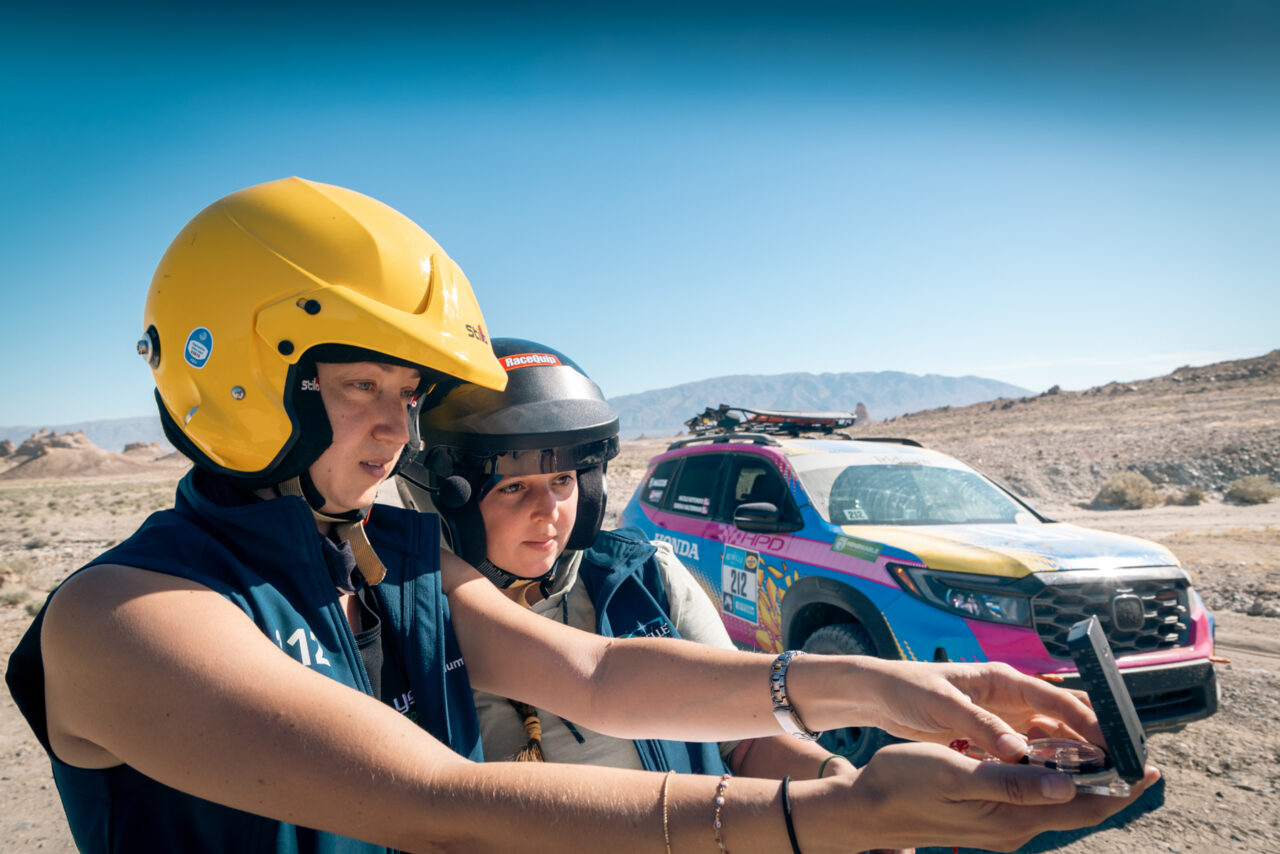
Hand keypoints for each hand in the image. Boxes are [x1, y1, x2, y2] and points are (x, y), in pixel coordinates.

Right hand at [806, 742, 1158, 852]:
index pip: (1083, 806)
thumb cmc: (905, 784)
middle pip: (1076, 808)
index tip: (1149, 768)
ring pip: (1056, 804)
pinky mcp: (986, 821)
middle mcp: (1013, 829)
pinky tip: (1050, 765)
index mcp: (1012, 819)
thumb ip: (1013, 782)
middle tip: (1134, 757)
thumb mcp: (958, 775)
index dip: (1120, 788)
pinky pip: (1033, 802)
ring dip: (1082, 782)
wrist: (865, 808)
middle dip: (1109, 784)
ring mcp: (999, 828)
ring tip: (1102, 756)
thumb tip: (1067, 784)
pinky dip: (1052, 782)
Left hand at [856, 659, 1101, 761]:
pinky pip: (1030, 751)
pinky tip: (1057, 786)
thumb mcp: (942, 705)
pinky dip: (1046, 766)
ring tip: (1098, 783)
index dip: (1089, 722)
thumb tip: (1018, 751)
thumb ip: (978, 725)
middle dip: (1093, 740)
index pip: (1058, 699)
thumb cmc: (909, 689)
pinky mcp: (994, 735)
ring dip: (1073, 757)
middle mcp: (1011, 697)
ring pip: (1052, 737)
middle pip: (1065, 717)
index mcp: (1004, 680)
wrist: (881, 694)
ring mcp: (1004, 717)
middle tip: (1119, 768)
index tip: (1112, 747)